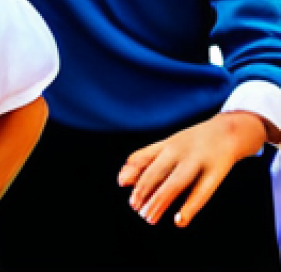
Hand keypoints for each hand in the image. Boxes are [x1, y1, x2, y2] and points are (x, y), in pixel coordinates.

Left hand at [118, 111, 269, 226]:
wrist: (230, 131)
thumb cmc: (194, 143)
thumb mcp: (168, 146)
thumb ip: (145, 160)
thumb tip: (121, 180)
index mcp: (167, 144)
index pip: (145, 157)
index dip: (132, 171)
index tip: (121, 183)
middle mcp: (179, 151)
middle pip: (157, 172)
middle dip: (143, 190)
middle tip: (135, 208)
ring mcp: (197, 161)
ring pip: (175, 183)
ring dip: (160, 200)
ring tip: (148, 217)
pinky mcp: (216, 173)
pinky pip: (202, 192)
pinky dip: (189, 206)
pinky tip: (179, 220)